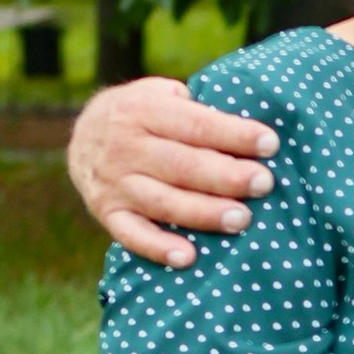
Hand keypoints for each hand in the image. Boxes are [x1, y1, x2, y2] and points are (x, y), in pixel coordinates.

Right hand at [71, 81, 276, 268]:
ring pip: (163, 202)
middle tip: (264, 183)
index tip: (271, 144)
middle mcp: (125, 147)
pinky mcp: (107, 213)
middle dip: (226, 176)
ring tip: (242, 220)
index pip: (195, 125)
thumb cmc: (146, 116)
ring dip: (203, 213)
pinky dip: (157, 248)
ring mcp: (115, 183)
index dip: (234, 135)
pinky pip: (131, 234)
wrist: (82, 136)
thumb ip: (197, 109)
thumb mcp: (162, 95)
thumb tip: (252, 129)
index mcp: (144, 111)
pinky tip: (188, 258)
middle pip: (181, 165)